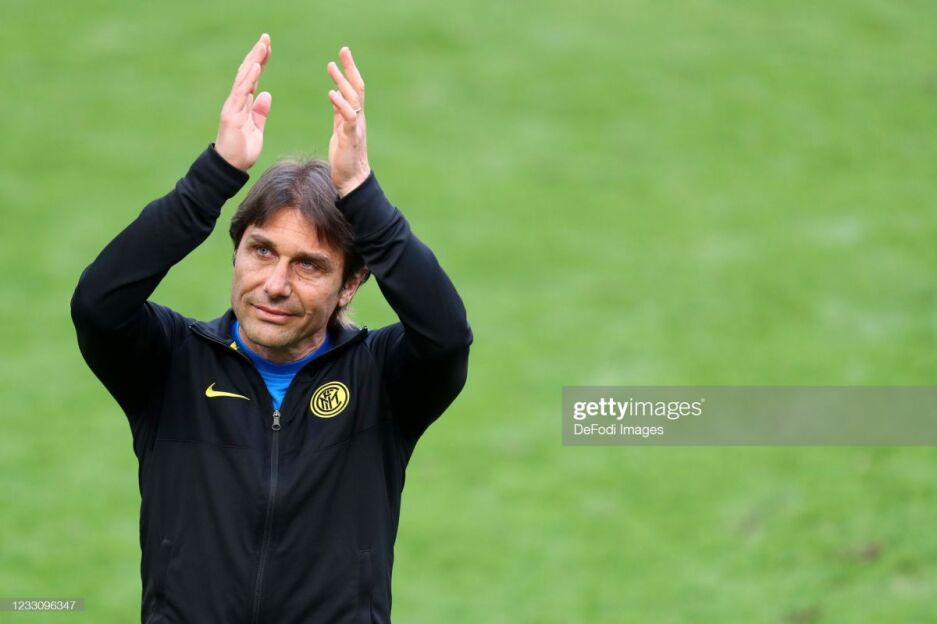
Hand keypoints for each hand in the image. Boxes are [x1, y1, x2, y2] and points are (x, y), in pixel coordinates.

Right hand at [215, 34, 271, 171]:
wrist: (231, 167)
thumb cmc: (242, 150)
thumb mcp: (257, 129)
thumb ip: (260, 112)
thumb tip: (266, 94)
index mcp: (244, 103)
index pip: (252, 77)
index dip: (260, 62)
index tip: (268, 48)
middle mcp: (237, 101)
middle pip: (247, 72)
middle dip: (256, 55)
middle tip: (266, 38)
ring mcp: (233, 106)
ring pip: (244, 78)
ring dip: (253, 61)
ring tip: (262, 46)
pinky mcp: (231, 113)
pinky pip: (241, 92)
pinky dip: (248, 78)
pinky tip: (255, 66)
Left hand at [327, 47, 370, 196]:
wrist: (352, 180)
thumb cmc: (345, 157)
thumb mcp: (340, 130)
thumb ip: (340, 113)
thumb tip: (335, 96)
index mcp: (353, 116)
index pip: (354, 88)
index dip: (349, 70)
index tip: (343, 54)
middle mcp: (358, 118)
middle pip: (357, 88)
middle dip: (350, 68)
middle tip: (343, 50)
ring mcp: (355, 127)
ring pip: (353, 99)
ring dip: (342, 81)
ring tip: (331, 67)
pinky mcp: (350, 137)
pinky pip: (347, 117)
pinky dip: (340, 104)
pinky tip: (331, 94)